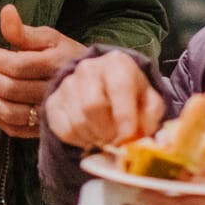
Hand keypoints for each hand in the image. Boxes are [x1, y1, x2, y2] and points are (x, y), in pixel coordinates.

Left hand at [0, 4, 86, 138]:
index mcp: (54, 66)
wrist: (89, 86)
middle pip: (9, 89)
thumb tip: (6, 11)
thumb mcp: (50, 37)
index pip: (16, 66)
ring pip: (7, 112)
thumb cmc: (66, 56)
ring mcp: (46, 115)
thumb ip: (24, 30)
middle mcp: (50, 94)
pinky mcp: (40, 130)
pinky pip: (11, 127)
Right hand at [42, 50, 163, 149]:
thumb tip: (138, 138)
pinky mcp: (53, 101)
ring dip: (94, 139)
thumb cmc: (132, 95)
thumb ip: (150, 116)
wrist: (106, 88)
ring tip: (105, 139)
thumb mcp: (150, 101)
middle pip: (92, 106)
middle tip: (116, 142)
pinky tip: (90, 137)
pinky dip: (79, 141)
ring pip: (77, 121)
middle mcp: (88, 68)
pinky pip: (62, 130)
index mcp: (117, 63)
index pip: (119, 89)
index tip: (129, 138)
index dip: (125, 118)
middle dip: (107, 132)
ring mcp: (67, 83)